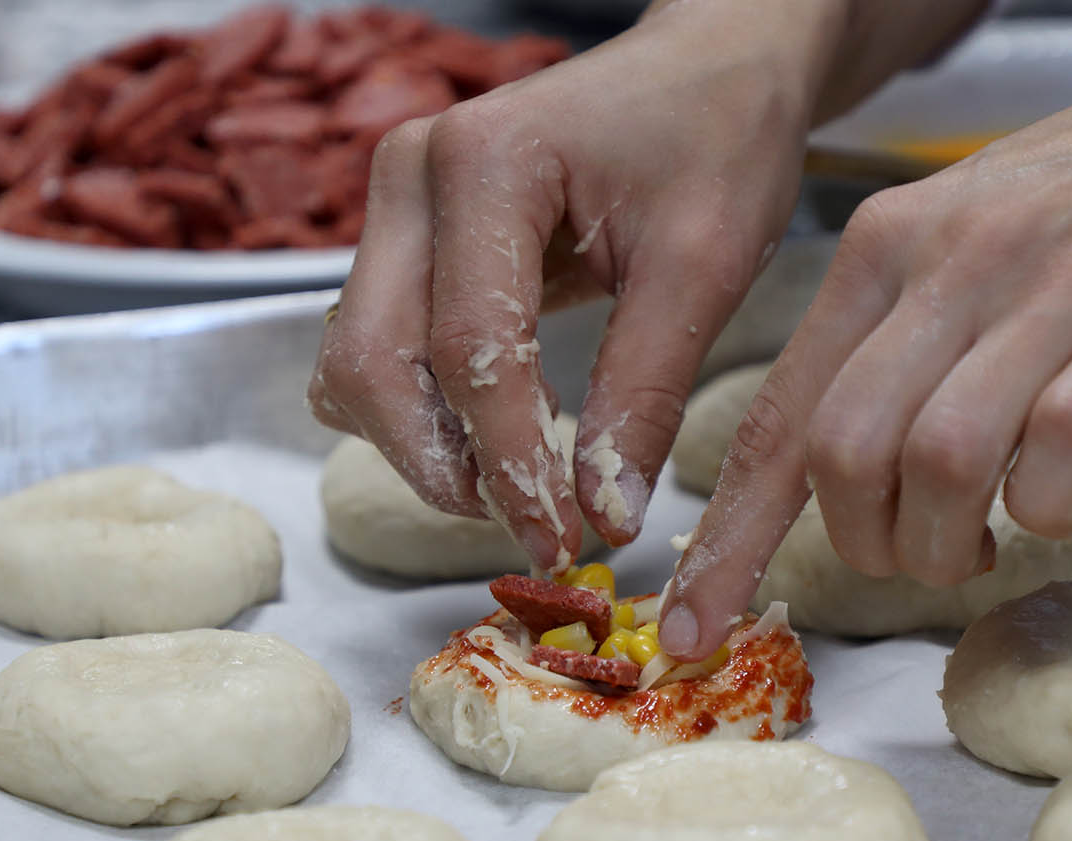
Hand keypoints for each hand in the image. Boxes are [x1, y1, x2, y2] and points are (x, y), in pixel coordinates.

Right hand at [308, 0, 984, 571]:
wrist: (707, 68)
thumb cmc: (717, 139)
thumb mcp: (704, 266)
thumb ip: (643, 393)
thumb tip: (604, 517)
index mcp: (486, 162)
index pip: (470, 348)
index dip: (510, 462)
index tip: (561, 540)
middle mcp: (411, 175)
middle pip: (373, 364)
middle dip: (444, 467)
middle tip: (531, 529)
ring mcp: (393, 206)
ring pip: (355, 368)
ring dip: (422, 448)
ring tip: (520, 487)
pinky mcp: (400, 241)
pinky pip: (371, 353)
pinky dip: (419, 415)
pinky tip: (499, 433)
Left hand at [656, 0, 1071, 659]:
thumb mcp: (970, 238)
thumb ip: (895, 342)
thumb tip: (839, 470)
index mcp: (887, 249)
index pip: (779, 416)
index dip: (729, 539)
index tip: (694, 626)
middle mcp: (949, 265)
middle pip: (843, 452)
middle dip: (864, 543)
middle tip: (912, 559)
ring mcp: (1046, 296)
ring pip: (936, 463)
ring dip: (948, 544)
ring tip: (982, 549)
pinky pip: (1056, 452)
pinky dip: (1047, 510)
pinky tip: (1061, 502)